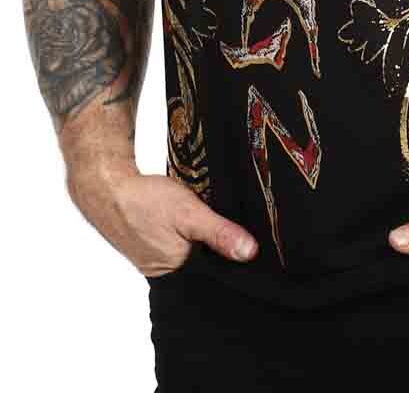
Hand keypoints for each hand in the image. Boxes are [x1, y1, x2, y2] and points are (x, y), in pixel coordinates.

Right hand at [66, 157, 258, 277]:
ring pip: (184, 256)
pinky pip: (170, 247)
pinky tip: (182, 223)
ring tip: (203, 225)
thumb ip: (219, 233)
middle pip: (198, 266)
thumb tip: (249, 253)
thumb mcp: (190, 213)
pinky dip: (179, 236)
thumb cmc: (145, 200)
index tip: (244, 247)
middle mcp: (162, 272)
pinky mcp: (143, 247)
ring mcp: (150, 260)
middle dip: (213, 251)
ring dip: (195, 243)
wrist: (105, 187)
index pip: (212, 275)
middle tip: (222, 229)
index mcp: (176, 270)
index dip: (228, 260)